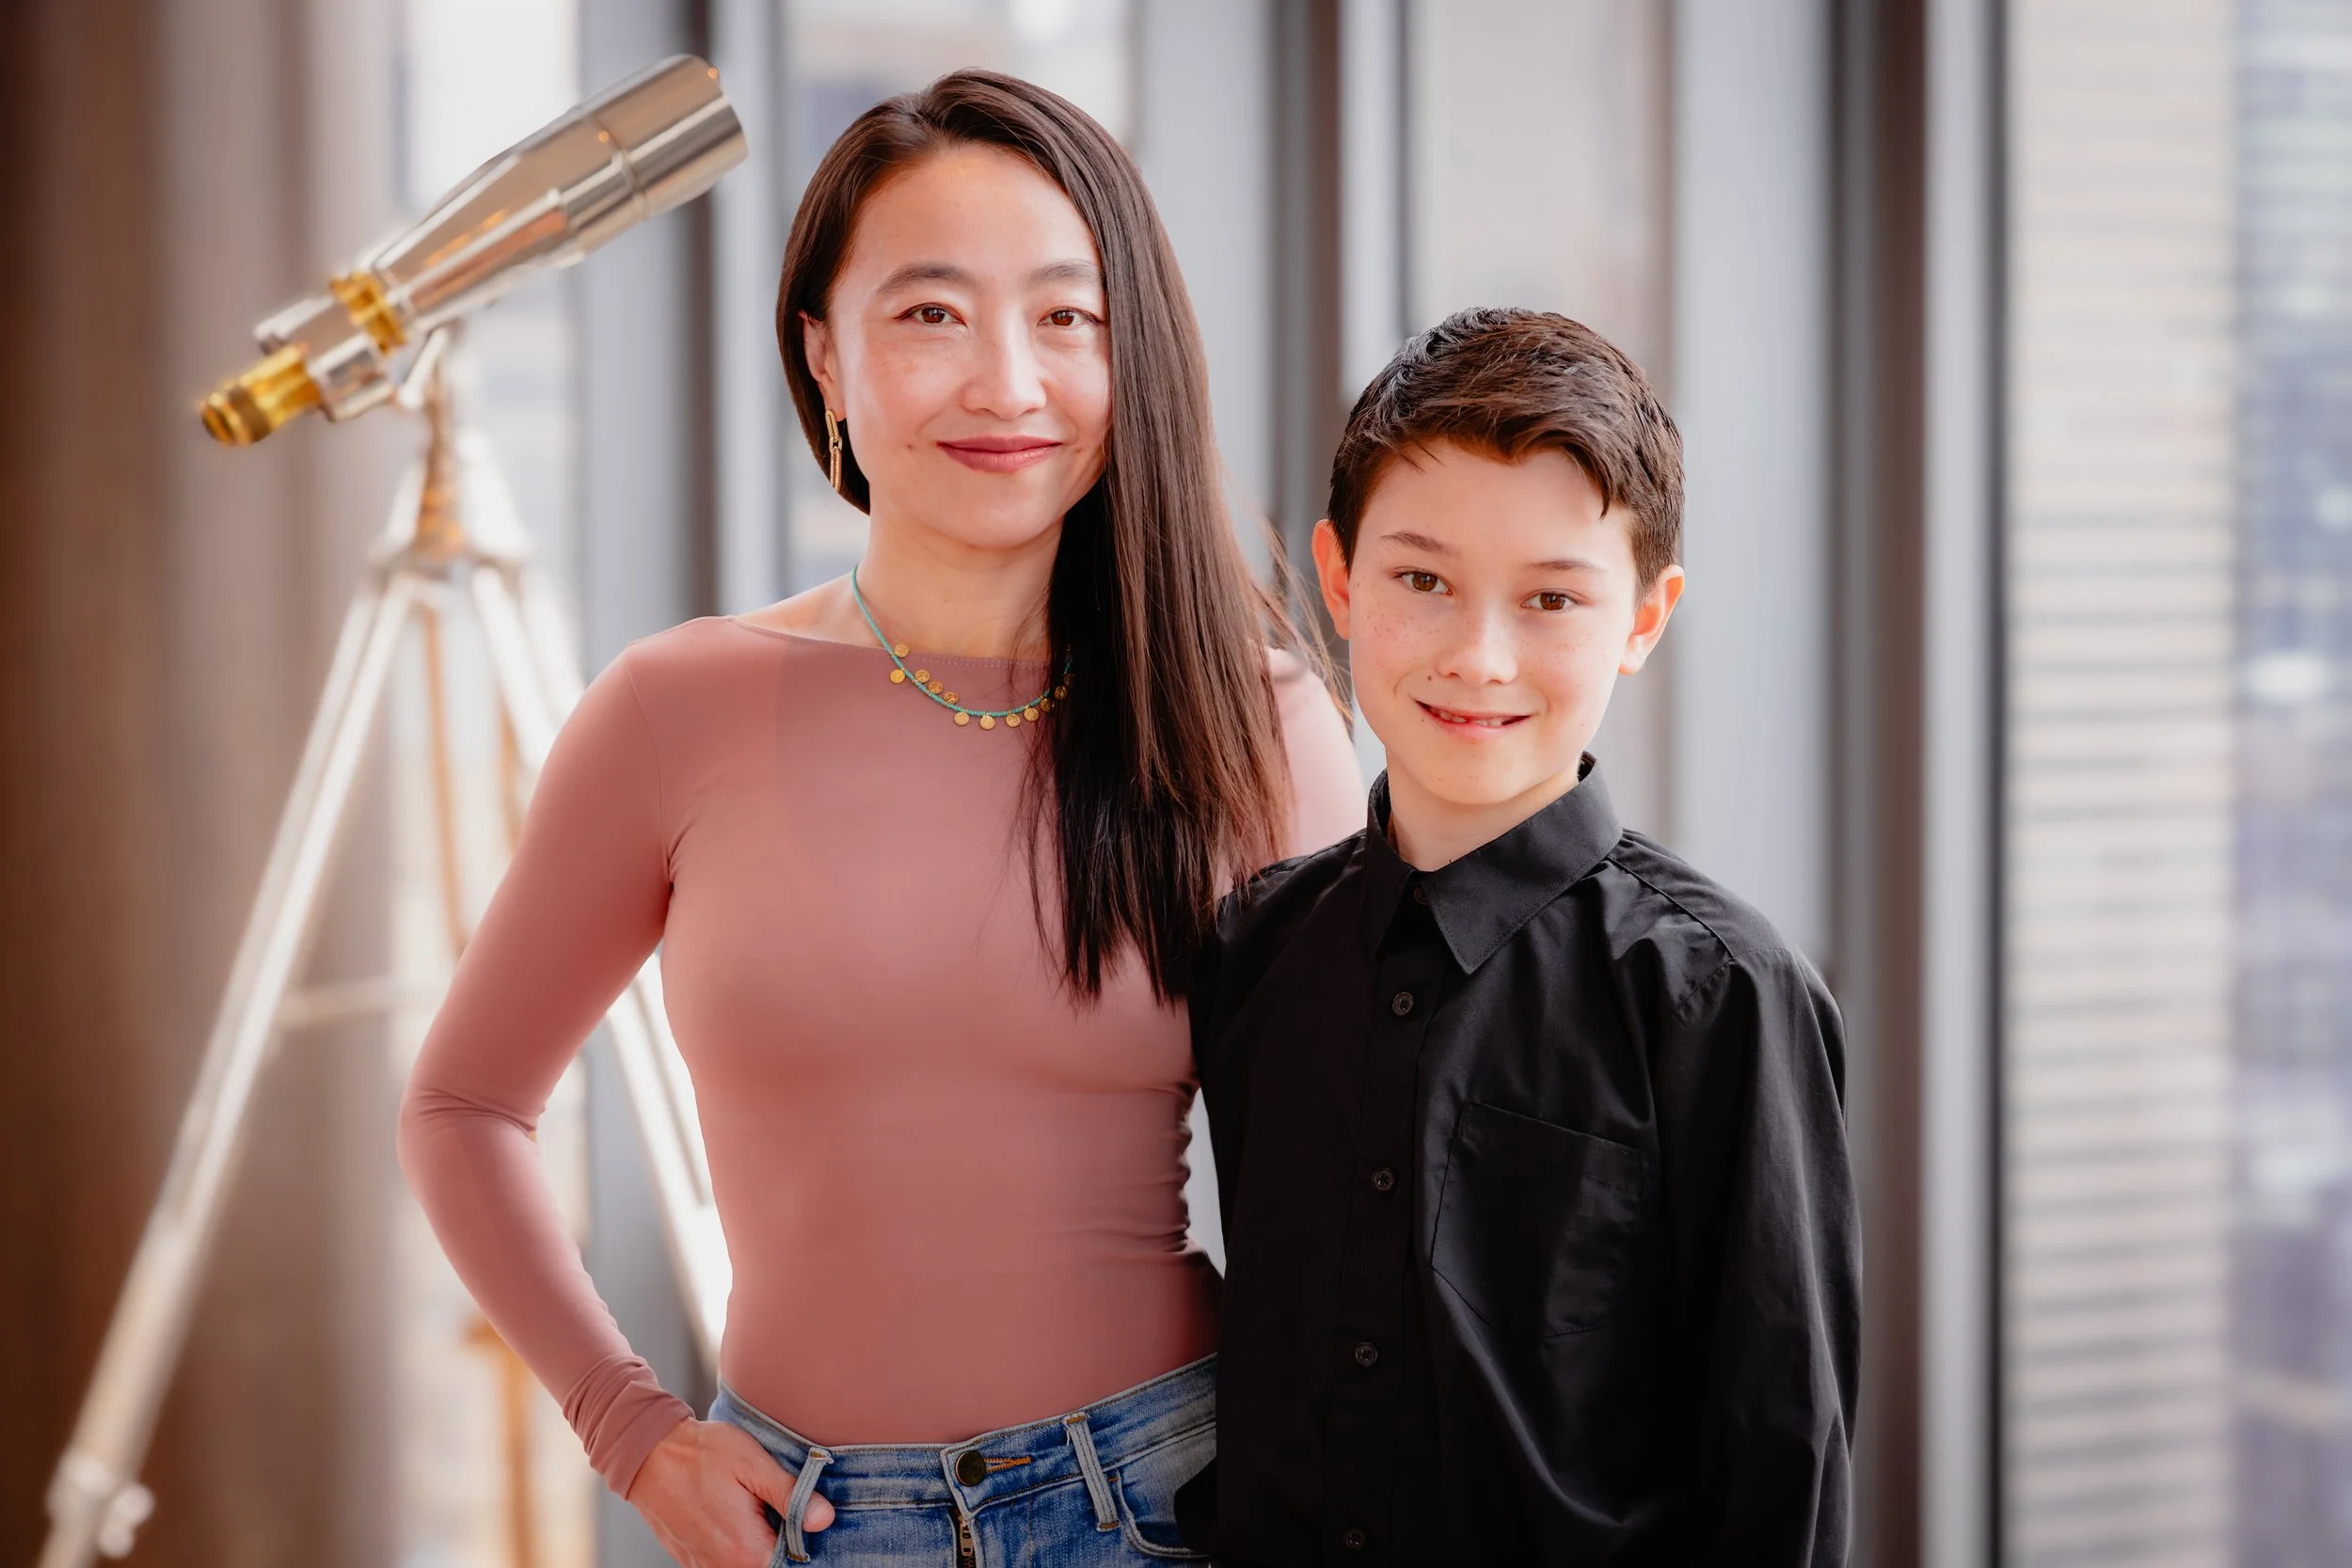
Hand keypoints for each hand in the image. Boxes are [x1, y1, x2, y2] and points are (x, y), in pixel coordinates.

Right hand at [625, 1416, 835, 1566]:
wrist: (648, 1453)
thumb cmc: (700, 1454)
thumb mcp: (753, 1465)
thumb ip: (791, 1494)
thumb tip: (824, 1518)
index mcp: (746, 1549)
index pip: (793, 1562)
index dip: (802, 1538)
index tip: (801, 1512)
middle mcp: (723, 1567)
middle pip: (768, 1564)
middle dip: (780, 1541)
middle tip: (772, 1504)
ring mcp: (703, 1566)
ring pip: (745, 1565)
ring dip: (756, 1543)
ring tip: (752, 1507)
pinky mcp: (690, 1559)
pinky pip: (722, 1562)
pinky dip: (734, 1545)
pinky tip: (733, 1515)